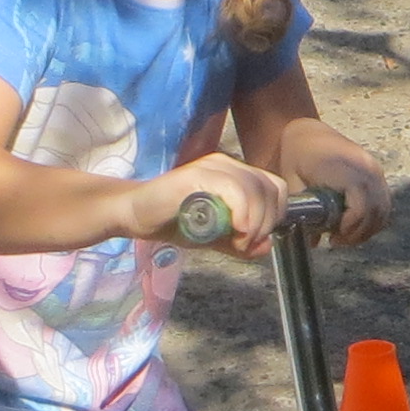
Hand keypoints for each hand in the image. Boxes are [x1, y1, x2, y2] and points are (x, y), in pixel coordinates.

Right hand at [137, 155, 288, 254]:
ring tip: (240, 242)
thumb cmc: (174, 223)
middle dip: (267, 221)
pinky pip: (234, 189)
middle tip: (247, 244)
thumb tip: (266, 247)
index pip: (274, 187)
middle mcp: (227, 163)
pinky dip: (243, 213)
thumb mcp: (215, 238)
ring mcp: (212, 166)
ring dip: (256, 221)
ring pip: (255, 188)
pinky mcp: (197, 174)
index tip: (257, 238)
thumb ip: (240, 242)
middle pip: (270, 187)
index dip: (274, 214)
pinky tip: (236, 231)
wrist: (135, 215)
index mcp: (235, 173)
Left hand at [291, 140, 391, 245]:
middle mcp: (366, 168)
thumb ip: (302, 211)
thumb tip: (313, 244)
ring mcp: (374, 169)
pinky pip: (383, 201)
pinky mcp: (376, 172)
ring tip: (346, 236)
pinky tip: (356, 225)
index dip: (351, 227)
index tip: (334, 236)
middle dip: (359, 232)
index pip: (360, 206)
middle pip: (375, 211)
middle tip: (337, 241)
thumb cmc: (298, 155)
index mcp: (345, 168)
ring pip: (383, 208)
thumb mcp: (292, 182)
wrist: (308, 132)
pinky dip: (374, 217)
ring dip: (368, 227)